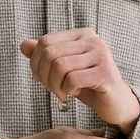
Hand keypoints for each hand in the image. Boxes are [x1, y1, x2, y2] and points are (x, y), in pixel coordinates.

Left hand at [19, 28, 139, 132]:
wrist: (116, 104)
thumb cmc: (88, 85)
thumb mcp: (63, 70)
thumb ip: (45, 56)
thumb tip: (23, 44)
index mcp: (81, 34)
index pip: (45, 41)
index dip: (36, 63)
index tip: (43, 79)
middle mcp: (93, 40)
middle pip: (50, 53)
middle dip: (44, 76)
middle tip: (53, 89)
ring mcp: (101, 55)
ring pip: (59, 66)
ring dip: (55, 85)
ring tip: (63, 93)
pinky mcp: (105, 73)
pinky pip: (72, 80)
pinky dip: (67, 90)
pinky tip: (75, 93)